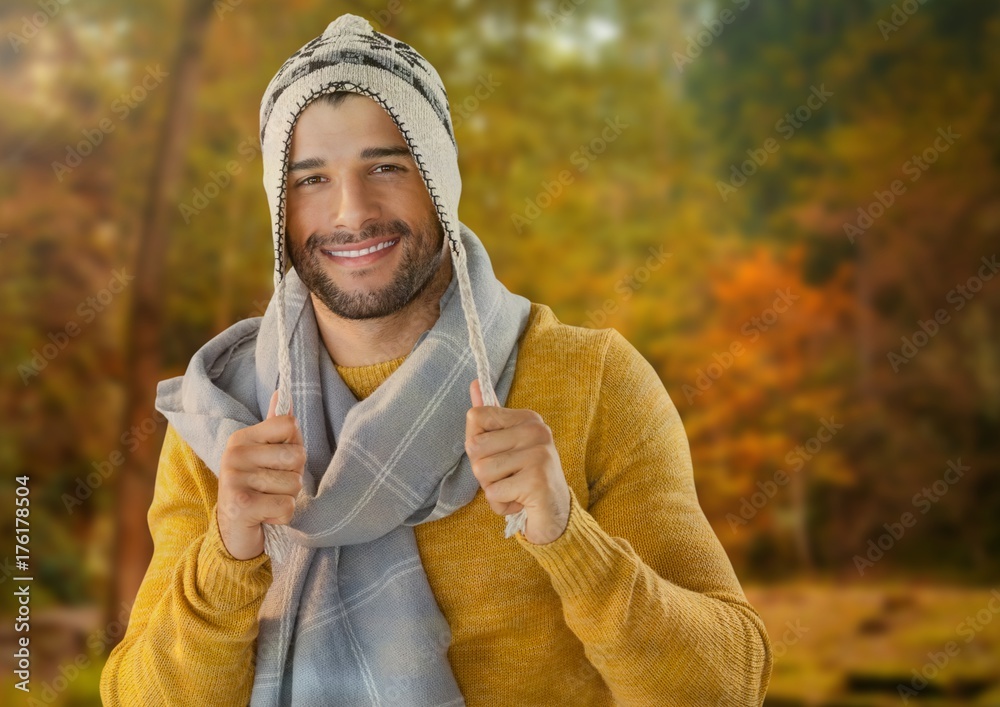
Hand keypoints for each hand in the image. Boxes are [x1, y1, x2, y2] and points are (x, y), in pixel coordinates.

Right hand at [217, 390, 305, 559]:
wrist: (232, 531)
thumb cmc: (254, 489)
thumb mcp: (262, 455)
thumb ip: (275, 427)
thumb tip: (282, 393)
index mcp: (242, 438)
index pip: (289, 425)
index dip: (295, 446)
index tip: (279, 461)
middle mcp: (234, 454)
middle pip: (296, 456)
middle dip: (294, 476)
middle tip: (273, 487)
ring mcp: (235, 479)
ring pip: (294, 484)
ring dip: (287, 498)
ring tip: (267, 501)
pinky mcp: (241, 506)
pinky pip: (287, 506)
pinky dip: (283, 516)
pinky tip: (265, 516)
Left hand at [466, 379, 569, 544]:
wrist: (556, 515)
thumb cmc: (524, 477)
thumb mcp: (506, 445)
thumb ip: (490, 416)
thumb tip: (474, 382)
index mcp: (527, 418)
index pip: (475, 416)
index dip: (476, 442)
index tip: (496, 453)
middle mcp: (536, 431)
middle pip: (474, 445)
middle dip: (481, 469)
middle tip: (506, 477)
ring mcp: (539, 454)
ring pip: (481, 471)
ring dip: (491, 488)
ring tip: (513, 489)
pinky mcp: (537, 480)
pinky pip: (494, 492)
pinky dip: (500, 503)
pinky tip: (519, 501)